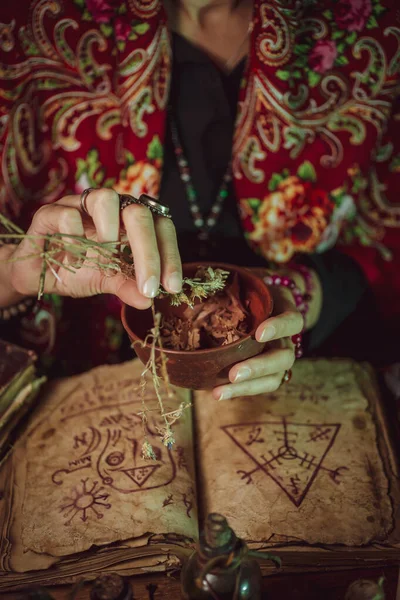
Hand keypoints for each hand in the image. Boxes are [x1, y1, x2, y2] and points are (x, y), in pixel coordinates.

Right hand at [5, 189, 181, 308]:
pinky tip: (74, 258)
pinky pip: (68, 213)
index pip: (160, 227)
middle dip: (148, 253)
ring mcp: (80, 205)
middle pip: (139, 213)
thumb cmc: (78, 271)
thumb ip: (128, 286)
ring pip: (106, 198)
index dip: (169, 255)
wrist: (37, 274)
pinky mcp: (50, 212)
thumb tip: (149, 301)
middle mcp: (110, 208)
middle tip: (149, 287)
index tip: (171, 287)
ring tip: (106, 257)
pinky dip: (74, 238)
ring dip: (111, 232)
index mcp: (129, 222)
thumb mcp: (107, 282)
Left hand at [212, 285, 302, 399]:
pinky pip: (261, 386)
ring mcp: (279, 356)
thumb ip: (232, 279)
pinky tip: (216, 393)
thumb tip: (191, 279)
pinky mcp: (268, 371)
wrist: (265, 298)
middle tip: (233, 374)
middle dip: (258, 367)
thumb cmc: (252, 285)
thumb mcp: (248, 276)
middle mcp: (287, 337)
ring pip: (274, 378)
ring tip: (219, 392)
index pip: (292, 321)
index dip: (278, 328)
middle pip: (284, 357)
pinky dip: (239, 391)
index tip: (259, 334)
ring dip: (247, 387)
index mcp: (285, 310)